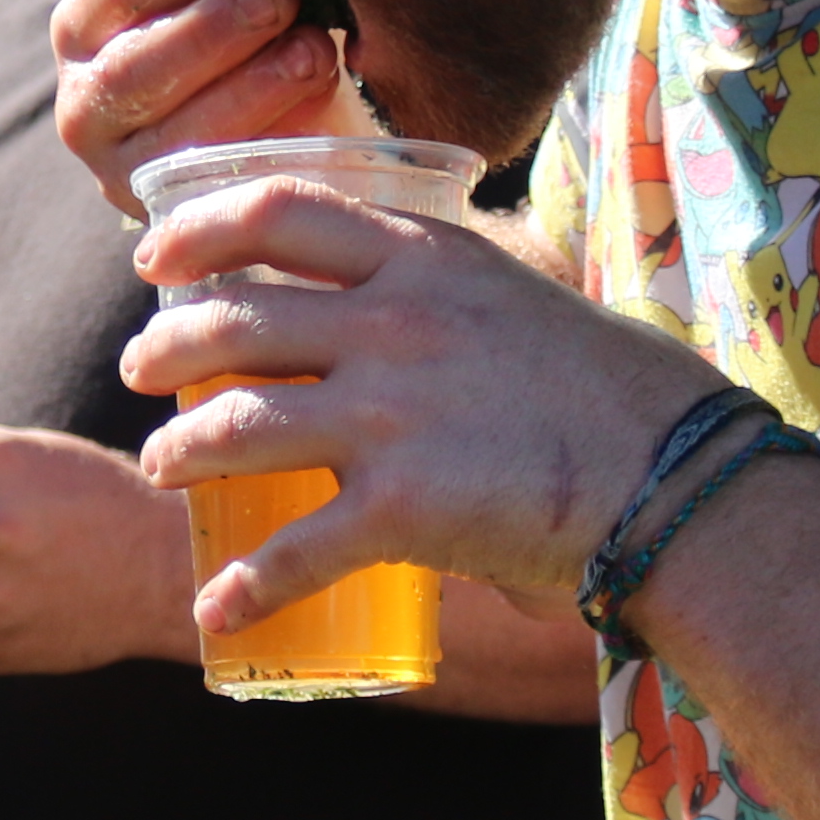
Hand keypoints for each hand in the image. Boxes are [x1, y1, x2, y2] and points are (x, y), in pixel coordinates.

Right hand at [46, 0, 369, 216]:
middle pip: (134, 65)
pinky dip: (267, 144)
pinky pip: (213, 186)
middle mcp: (82, 102)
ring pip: (172, 130)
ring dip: (249, 86)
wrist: (284, 140)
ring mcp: (117, 169)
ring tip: (313, 49)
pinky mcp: (168, 217)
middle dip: (214, 28)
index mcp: (84, 28)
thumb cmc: (255, 42)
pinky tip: (315, 112)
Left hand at [116, 178, 736, 638]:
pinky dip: (244, 587)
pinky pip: (291, 551)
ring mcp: (391, 415)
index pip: (279, 209)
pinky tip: (216, 611)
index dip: (198, 228)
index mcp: (426, 259)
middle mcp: (394, 325)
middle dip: (164, 346)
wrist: (679, 476)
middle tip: (140, 369)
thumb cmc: (618, 391)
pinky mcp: (401, 508)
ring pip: (234, 426)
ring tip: (162, 468)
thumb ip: (446, 293)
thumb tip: (391, 299)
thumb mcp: (521, 297)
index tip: (157, 253)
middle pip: (233, 319)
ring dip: (179, 452)